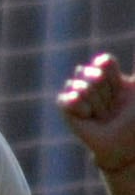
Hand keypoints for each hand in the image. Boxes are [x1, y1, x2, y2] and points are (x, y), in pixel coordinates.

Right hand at [61, 53, 134, 172]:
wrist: (124, 143)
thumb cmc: (134, 119)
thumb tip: (132, 50)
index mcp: (110, 75)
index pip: (104, 62)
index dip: (112, 76)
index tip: (121, 88)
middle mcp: (92, 82)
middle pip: (94, 74)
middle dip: (106, 93)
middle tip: (112, 107)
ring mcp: (78, 93)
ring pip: (82, 86)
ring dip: (97, 104)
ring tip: (101, 116)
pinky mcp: (66, 107)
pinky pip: (68, 98)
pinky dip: (81, 108)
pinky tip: (87, 116)